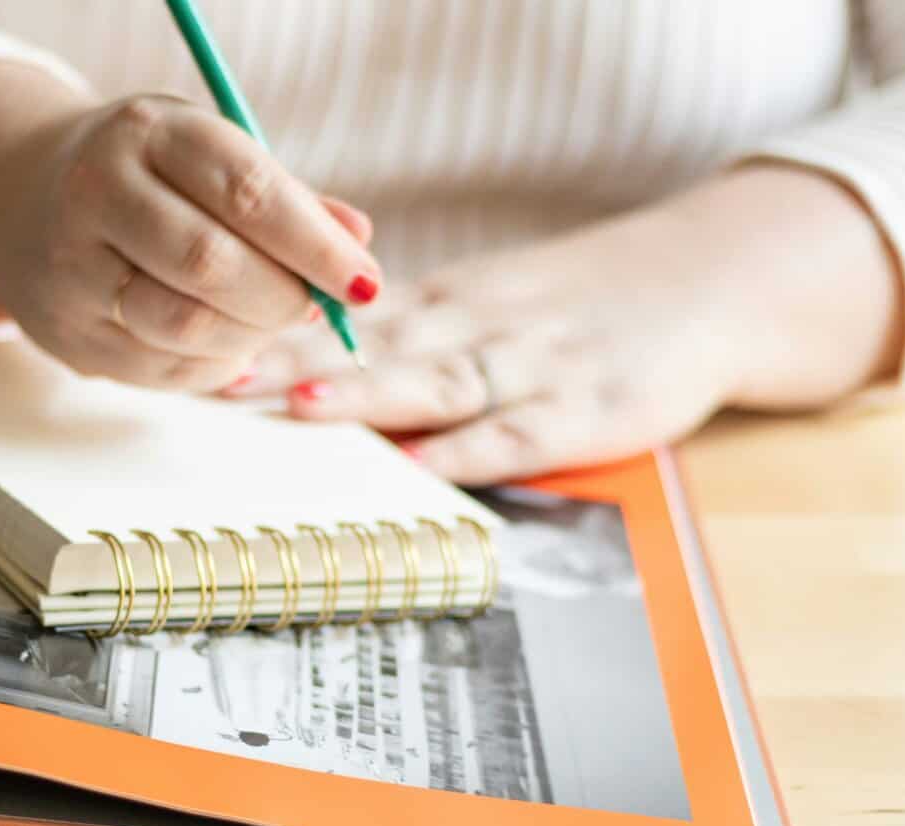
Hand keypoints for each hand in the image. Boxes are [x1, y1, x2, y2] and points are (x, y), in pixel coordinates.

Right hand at [0, 65, 379, 390]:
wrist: (19, 198)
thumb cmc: (145, 175)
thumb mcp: (211, 155)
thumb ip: (288, 197)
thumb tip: (359, 240)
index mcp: (146, 134)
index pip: (247, 193)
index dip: (317, 246)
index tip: (364, 282)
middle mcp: (96, 195)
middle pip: (212, 265)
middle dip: (284, 297)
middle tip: (316, 304)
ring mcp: (72, 271)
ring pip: (187, 327)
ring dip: (251, 335)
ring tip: (267, 315)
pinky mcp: (68, 337)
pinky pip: (165, 371)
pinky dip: (216, 363)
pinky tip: (224, 338)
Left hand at [240, 166, 904, 483]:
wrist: (705, 283)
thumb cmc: (578, 304)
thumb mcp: (486, 301)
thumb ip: (407, 334)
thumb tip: (306, 371)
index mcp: (448, 304)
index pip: (344, 319)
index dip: (271, 333)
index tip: (199, 343)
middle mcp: (477, 329)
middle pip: (371, 347)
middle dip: (289, 364)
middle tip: (215, 380)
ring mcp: (531, 369)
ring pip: (436, 381)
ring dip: (367, 395)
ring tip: (300, 409)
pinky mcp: (585, 410)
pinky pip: (520, 434)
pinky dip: (472, 449)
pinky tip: (427, 463)